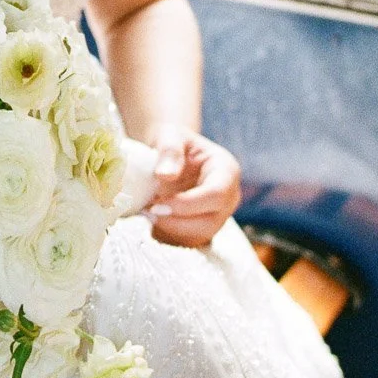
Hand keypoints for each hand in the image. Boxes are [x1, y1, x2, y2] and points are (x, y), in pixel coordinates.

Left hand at [144, 128, 240, 248]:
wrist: (172, 154)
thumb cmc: (174, 141)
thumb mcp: (171, 135)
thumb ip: (170, 151)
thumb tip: (165, 175)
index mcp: (227, 171)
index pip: (216, 195)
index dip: (187, 204)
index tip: (157, 203)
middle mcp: (229, 197)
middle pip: (210, 222)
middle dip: (176, 222)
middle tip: (148, 210)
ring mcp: (219, 216)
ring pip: (199, 237)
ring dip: (170, 230)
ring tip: (148, 211)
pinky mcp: (204, 228)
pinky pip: (188, 242)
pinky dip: (167, 235)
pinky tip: (152, 219)